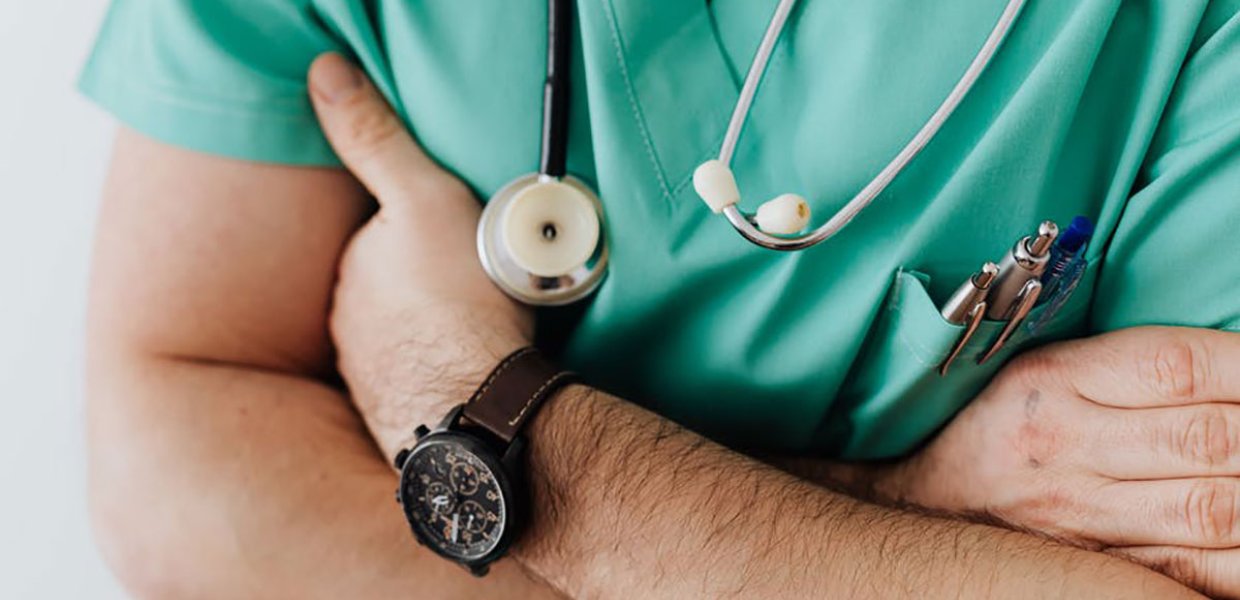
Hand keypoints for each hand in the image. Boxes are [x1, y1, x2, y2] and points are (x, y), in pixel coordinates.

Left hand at [308, 53, 531, 458]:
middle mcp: (346, 325)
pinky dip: (438, 375)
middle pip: (386, 290)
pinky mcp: (396, 417)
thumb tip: (324, 74)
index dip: (419, 234)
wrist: (479, 406)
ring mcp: (368, 375)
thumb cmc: (460, 299)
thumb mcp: (423, 198)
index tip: (457, 241)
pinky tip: (468, 375)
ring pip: (399, 339)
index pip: (377, 240)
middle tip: (475, 285)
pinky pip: (417, 383)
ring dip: (429, 333)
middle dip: (420, 285)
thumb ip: (374, 138)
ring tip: (477, 332)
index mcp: (350, 270)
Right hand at [832, 327, 1239, 595]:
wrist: (918, 502)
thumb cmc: (997, 427)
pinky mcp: (1098, 567)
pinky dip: (1238, 560)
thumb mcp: (1043, 370)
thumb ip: (1131, 367)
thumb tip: (1231, 367)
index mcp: (1054, 379)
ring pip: (1213, 509)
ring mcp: (1083, 515)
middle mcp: (1067, 445)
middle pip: (1208, 437)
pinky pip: (1192, 571)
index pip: (1177, 365)